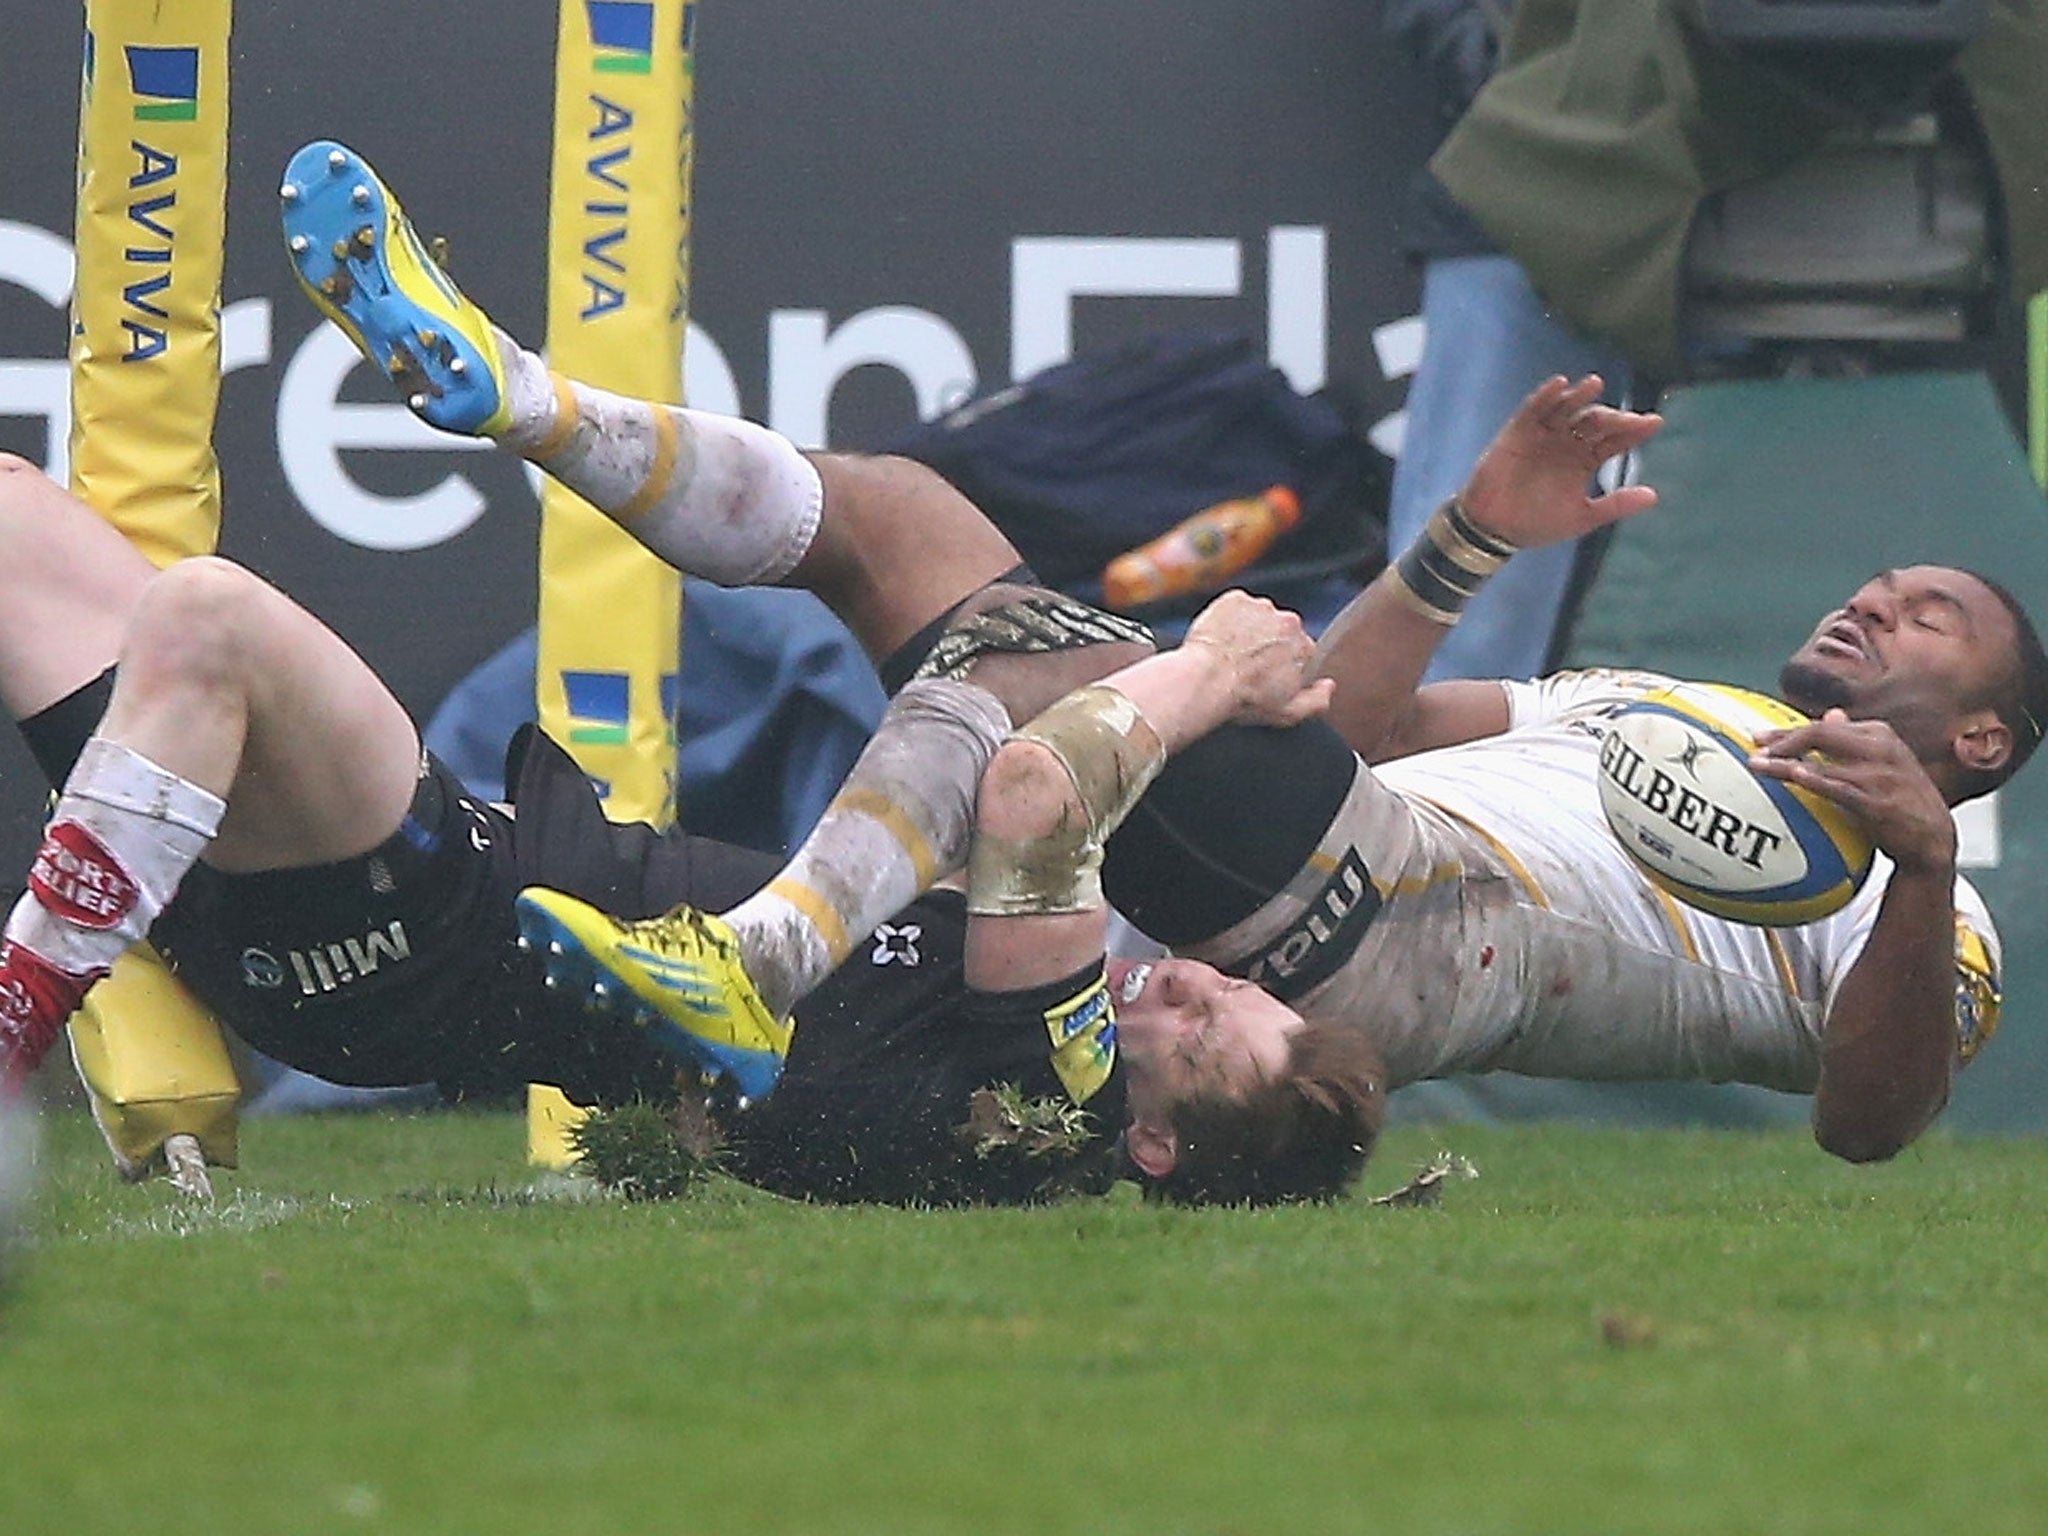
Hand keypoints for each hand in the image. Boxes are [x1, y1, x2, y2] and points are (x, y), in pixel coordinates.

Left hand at [1182, 591, 1335, 727]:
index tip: (1266, 676)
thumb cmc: (1244, 699)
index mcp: (1303, 646)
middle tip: (1246, 665)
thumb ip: (1317, 701)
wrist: (1206, 680)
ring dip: (1249, 629)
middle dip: (1268, 644)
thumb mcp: (1288, 713)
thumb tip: (1329, 686)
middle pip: (1281, 631)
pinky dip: (1229, 619)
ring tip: (1230, 653)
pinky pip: (1236, 606)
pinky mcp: (1234, 599)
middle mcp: (1287, 620)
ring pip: (1258, 617)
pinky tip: (1220, 639)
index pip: (1301, 652)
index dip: (1284, 665)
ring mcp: (1260, 607)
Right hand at [1460, 375, 1663, 548]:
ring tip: (1595, 384)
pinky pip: (1533, 409)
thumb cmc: (1537, 524)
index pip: (1614, 440)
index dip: (1634, 430)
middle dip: (1611, 417)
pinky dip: (1546, 396)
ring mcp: (1544, 435)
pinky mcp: (1519, 432)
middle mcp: (1567, 443)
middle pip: (1594, 421)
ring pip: (1567, 409)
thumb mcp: (1582, 517)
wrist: (1495, 529)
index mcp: (1584, 460)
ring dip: (1580, 395)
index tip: (1655, 422)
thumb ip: (1615, 505)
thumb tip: (1654, 496)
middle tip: (1626, 419)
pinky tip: (1560, 385)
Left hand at [1751, 710, 1956, 875]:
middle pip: (1821, 734)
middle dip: (1783, 739)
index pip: (1825, 726)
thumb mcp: (1883, 761)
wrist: (1933, 836)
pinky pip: (1839, 787)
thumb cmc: (1904, 797)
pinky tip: (1795, 776)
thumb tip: (1831, 714)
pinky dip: (1816, 779)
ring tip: (1758, 765)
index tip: (1760, 737)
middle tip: (1755, 749)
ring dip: (1785, 763)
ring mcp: (1880, 774)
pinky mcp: (1877, 801)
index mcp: (1879, 734)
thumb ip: (1855, 739)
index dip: (1789, 730)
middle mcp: (1881, 748)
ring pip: (1823, 760)